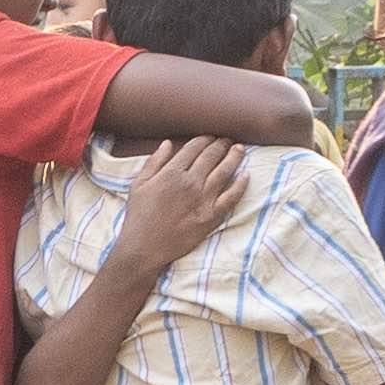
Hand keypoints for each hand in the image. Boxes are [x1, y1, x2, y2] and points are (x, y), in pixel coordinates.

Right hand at [114, 138, 250, 269]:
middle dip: (221, 144)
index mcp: (171, 172)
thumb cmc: (138, 216)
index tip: (210, 136)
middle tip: (227, 140)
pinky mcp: (211, 216)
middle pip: (211, 156)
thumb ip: (154, 162)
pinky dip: (240, 185)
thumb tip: (168, 143)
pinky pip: (231, 197)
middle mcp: (190, 182)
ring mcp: (203, 199)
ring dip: (234, 157)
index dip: (205, 139)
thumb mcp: (138, 184)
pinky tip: (246, 176)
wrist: (144, 247)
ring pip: (224, 171)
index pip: (194, 147)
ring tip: (240, 149)